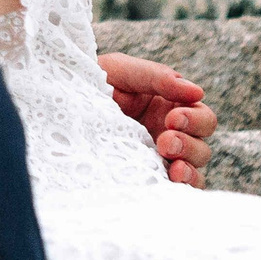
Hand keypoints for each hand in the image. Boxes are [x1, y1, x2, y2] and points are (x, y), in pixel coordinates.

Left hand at [97, 53, 216, 186]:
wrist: (58, 102)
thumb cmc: (91, 81)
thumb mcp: (122, 71)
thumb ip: (158, 77)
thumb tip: (197, 91)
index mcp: (168, 107)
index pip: (202, 117)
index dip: (194, 118)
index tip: (172, 117)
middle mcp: (168, 133)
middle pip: (202, 144)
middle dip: (189, 141)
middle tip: (165, 140)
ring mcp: (158, 158)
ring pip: (194, 168)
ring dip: (188, 165)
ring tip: (171, 164)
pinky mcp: (146, 176)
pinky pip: (176, 188)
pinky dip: (182, 186)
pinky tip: (171, 179)